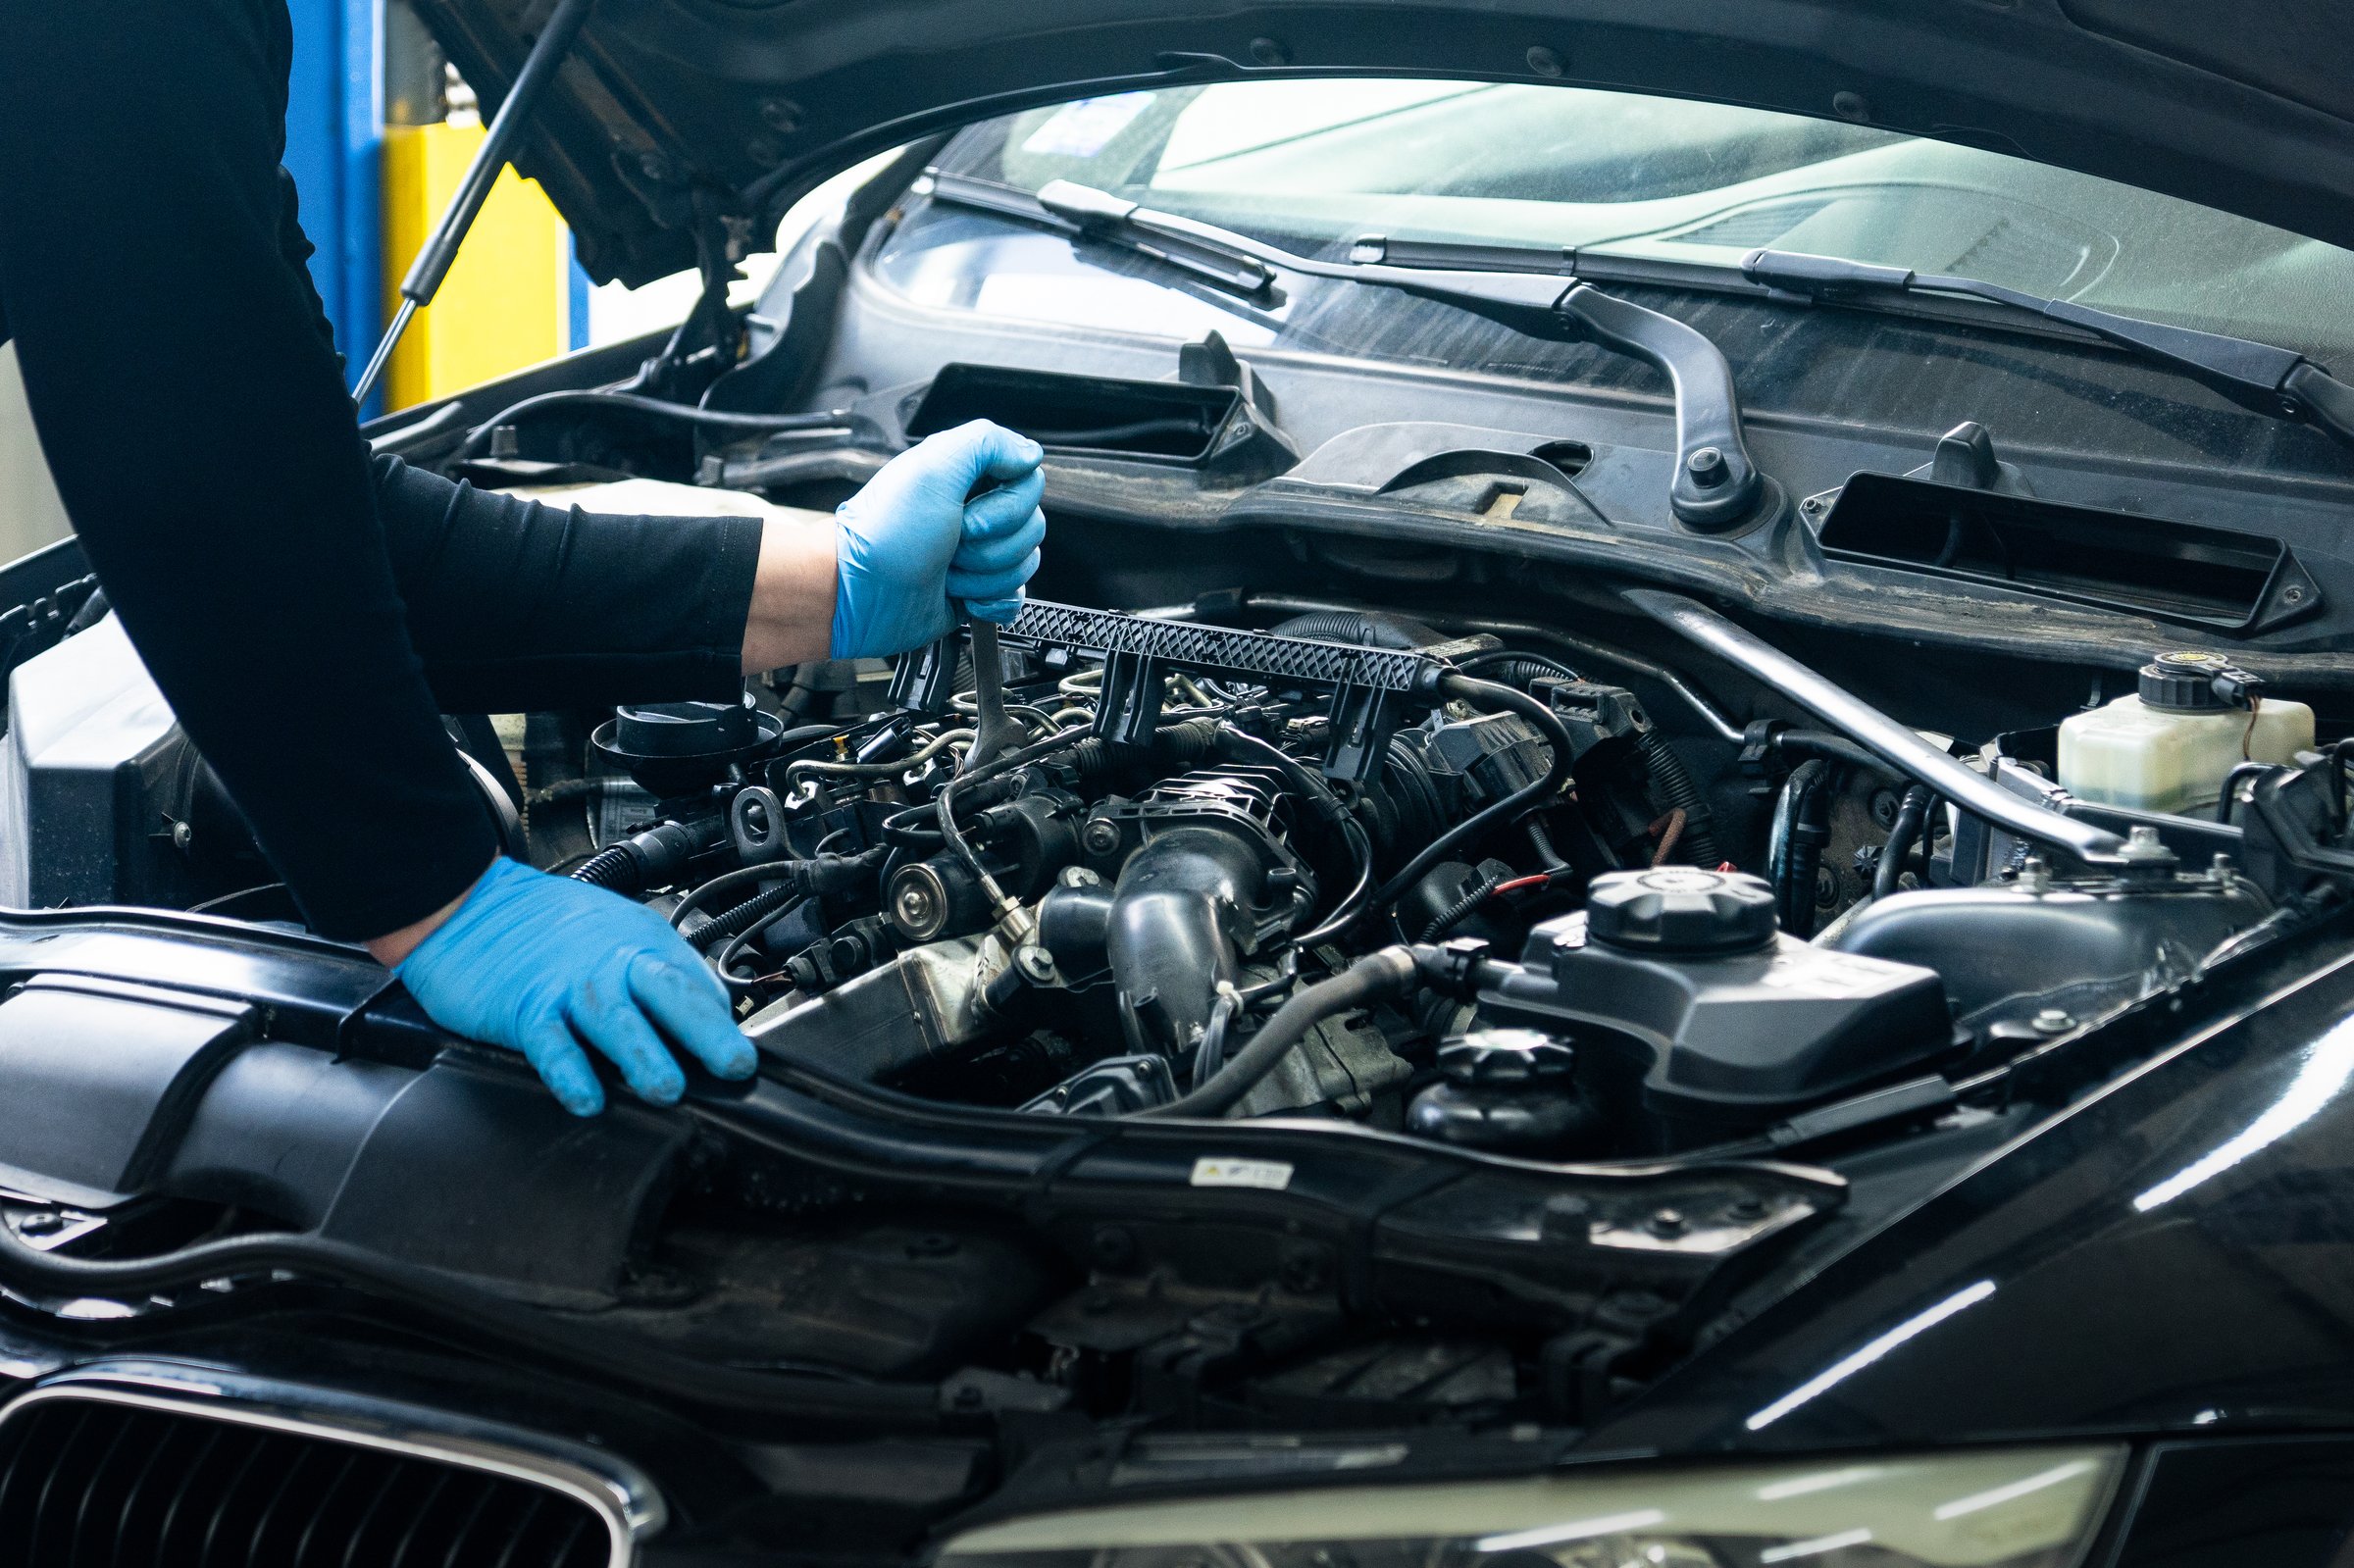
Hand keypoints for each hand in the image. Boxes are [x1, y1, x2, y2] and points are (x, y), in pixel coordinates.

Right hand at [392, 856, 756, 1114]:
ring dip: (644, 1055)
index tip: (744, 1060)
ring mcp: (569, 985)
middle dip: (706, 1031)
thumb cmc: (541, 927)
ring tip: (667, 1089)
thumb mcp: (611, 934)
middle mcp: (612, 960)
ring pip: (614, 1019)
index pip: (695, 985)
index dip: (721, 1023)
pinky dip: (570, 1072)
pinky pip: (551, 1043)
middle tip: (734, 1065)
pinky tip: (587, 1097)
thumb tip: (705, 1018)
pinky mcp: (525, 1007)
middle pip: (668, 992)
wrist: (467, 904)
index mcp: (641, 942)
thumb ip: (652, 976)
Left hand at [832, 419, 1046, 658]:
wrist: (858, 595)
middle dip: (991, 545)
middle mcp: (976, 511)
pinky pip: (1015, 597)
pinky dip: (992, 601)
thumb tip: (1030, 452)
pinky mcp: (977, 590)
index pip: (1030, 481)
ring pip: (1025, 564)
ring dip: (985, 575)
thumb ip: (987, 443)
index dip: (1007, 504)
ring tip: (947, 570)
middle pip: (1032, 526)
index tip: (967, 513)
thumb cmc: (883, 534)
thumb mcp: (932, 468)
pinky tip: (964, 596)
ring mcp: (978, 553)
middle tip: (952, 543)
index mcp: (968, 475)